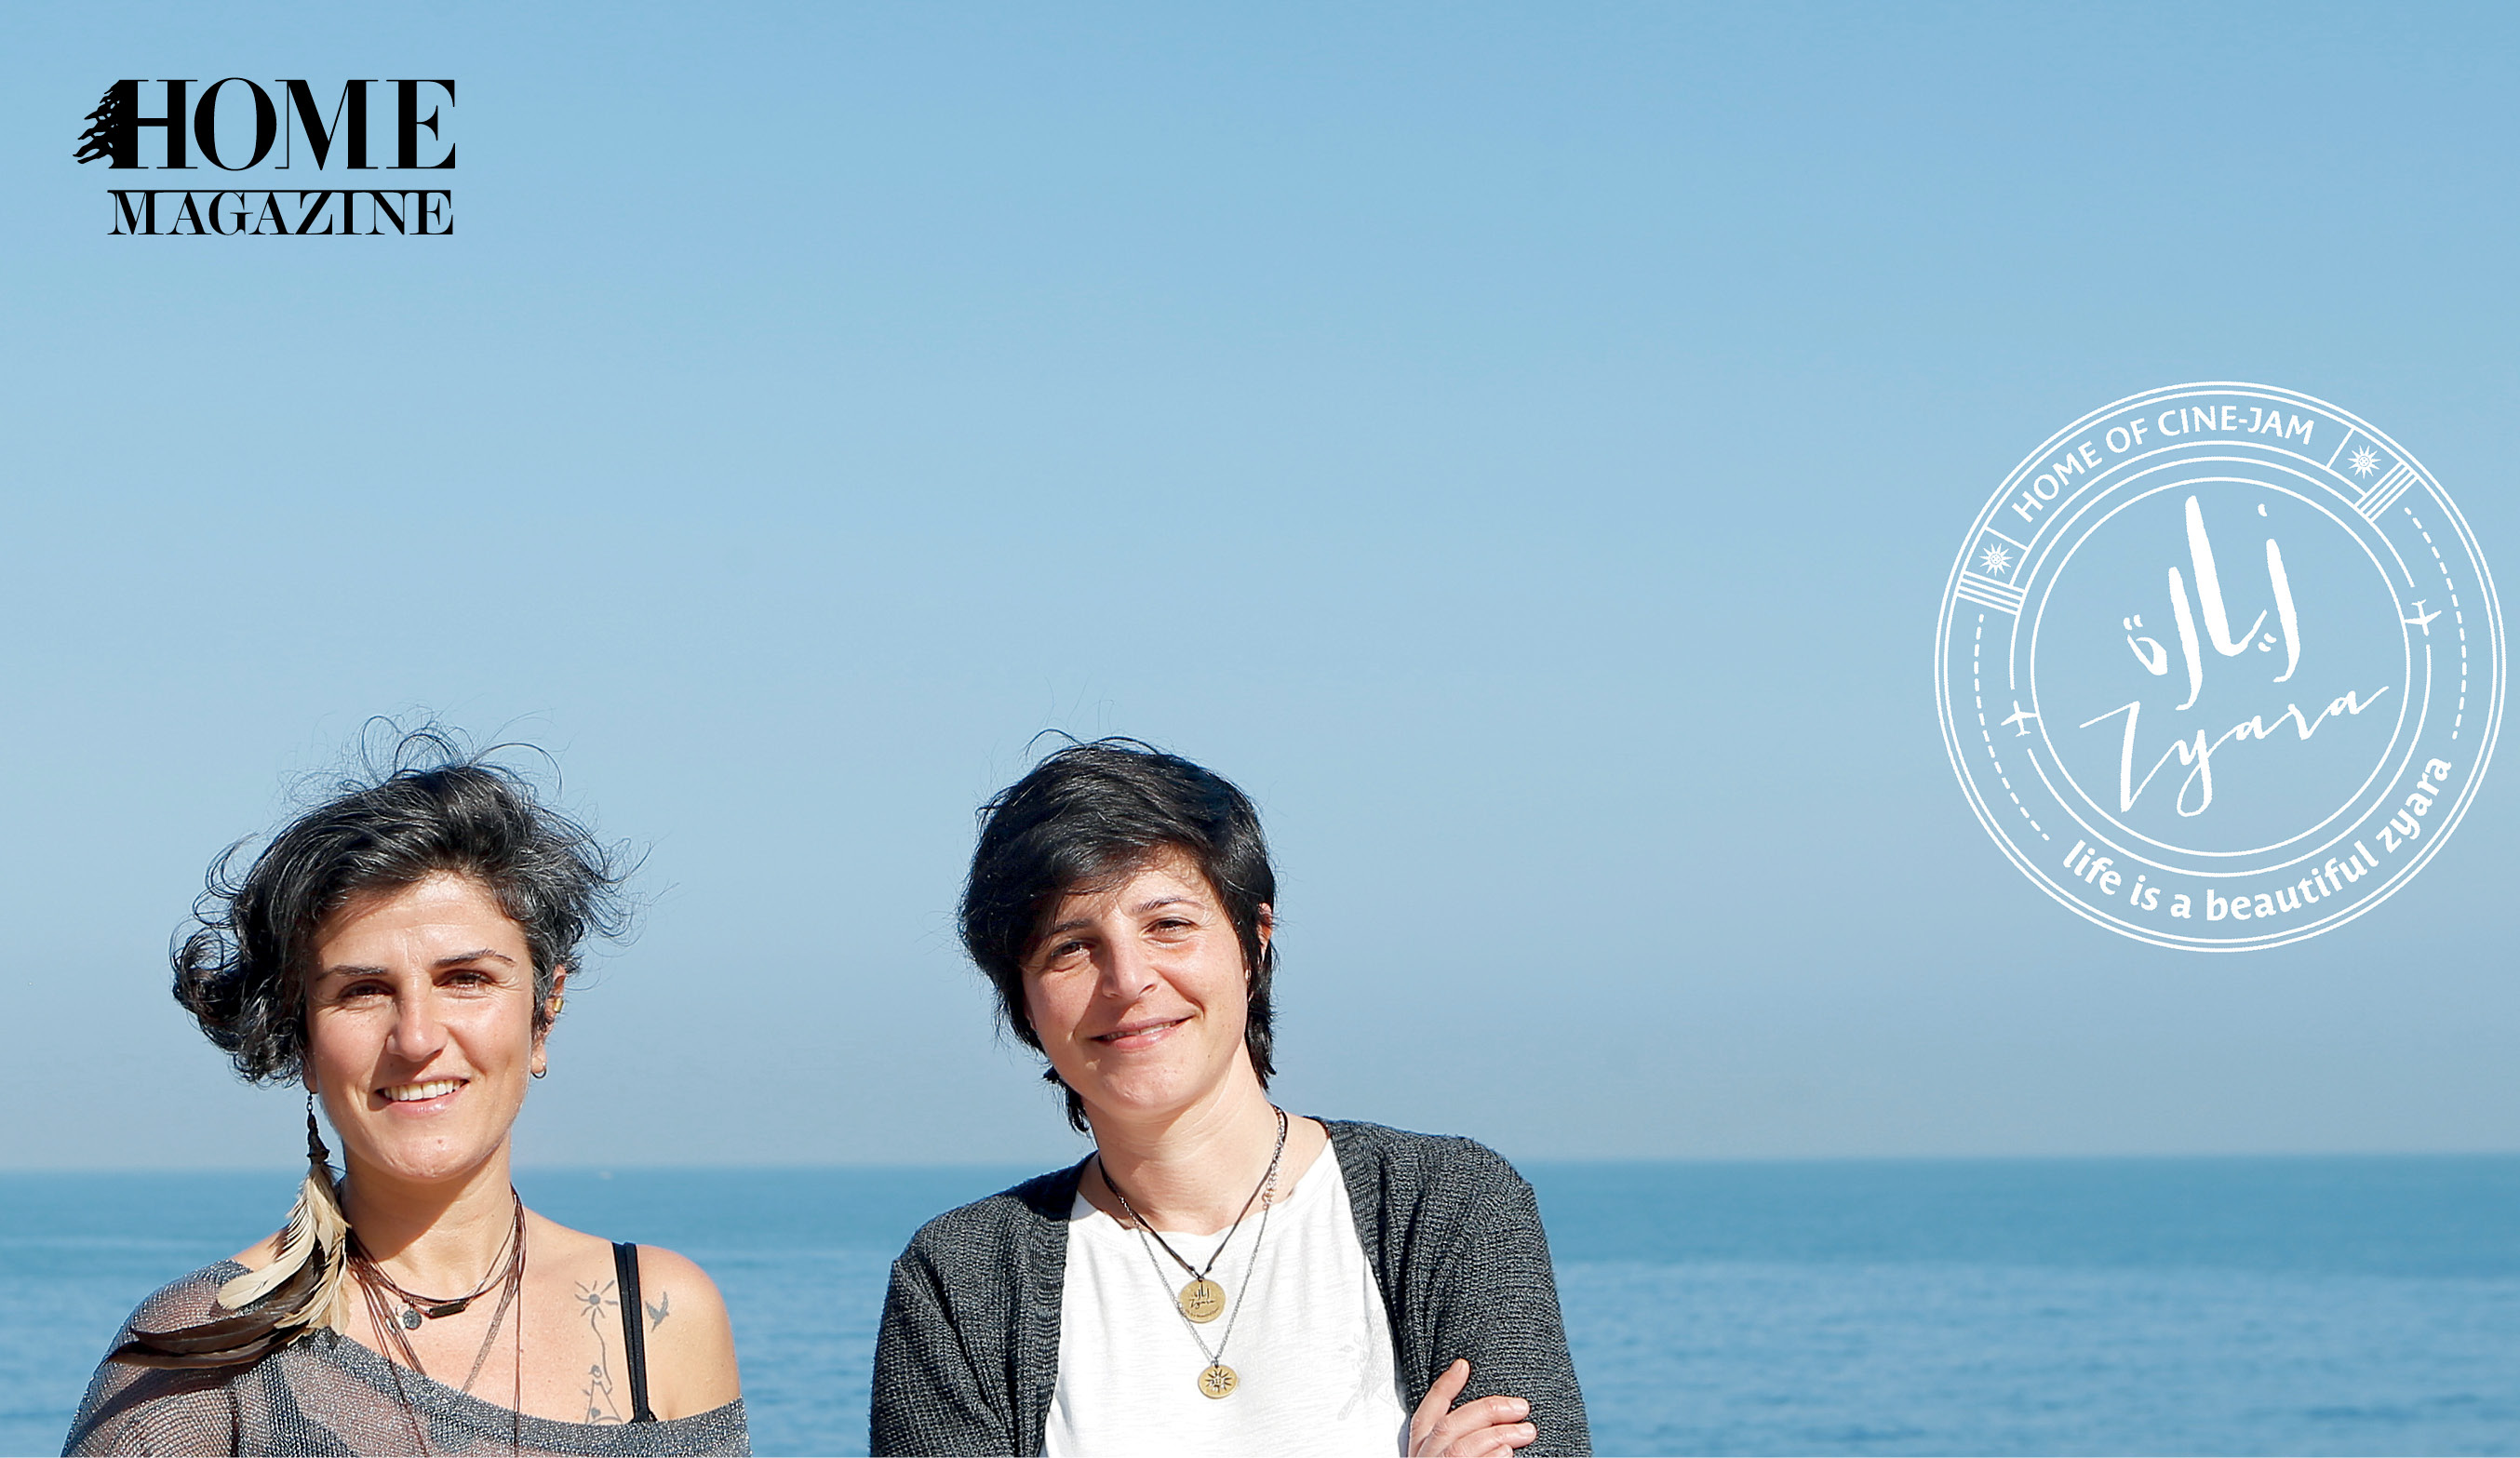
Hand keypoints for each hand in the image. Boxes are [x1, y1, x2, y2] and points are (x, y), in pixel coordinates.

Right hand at [1408, 1358, 1536, 1455]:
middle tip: (1520, 1407)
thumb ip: (1463, 1436)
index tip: (1463, 1365)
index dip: (1445, 1386)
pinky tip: (1508, 1453)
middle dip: (1488, 1411)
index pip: (1428, 1411)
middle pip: (1449, 1425)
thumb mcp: (1449, 1455)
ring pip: (1461, 1447)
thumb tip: (1495, 1414)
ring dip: (1498, 1435)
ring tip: (1526, 1431)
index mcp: (1420, 1449)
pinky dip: (1491, 1457)